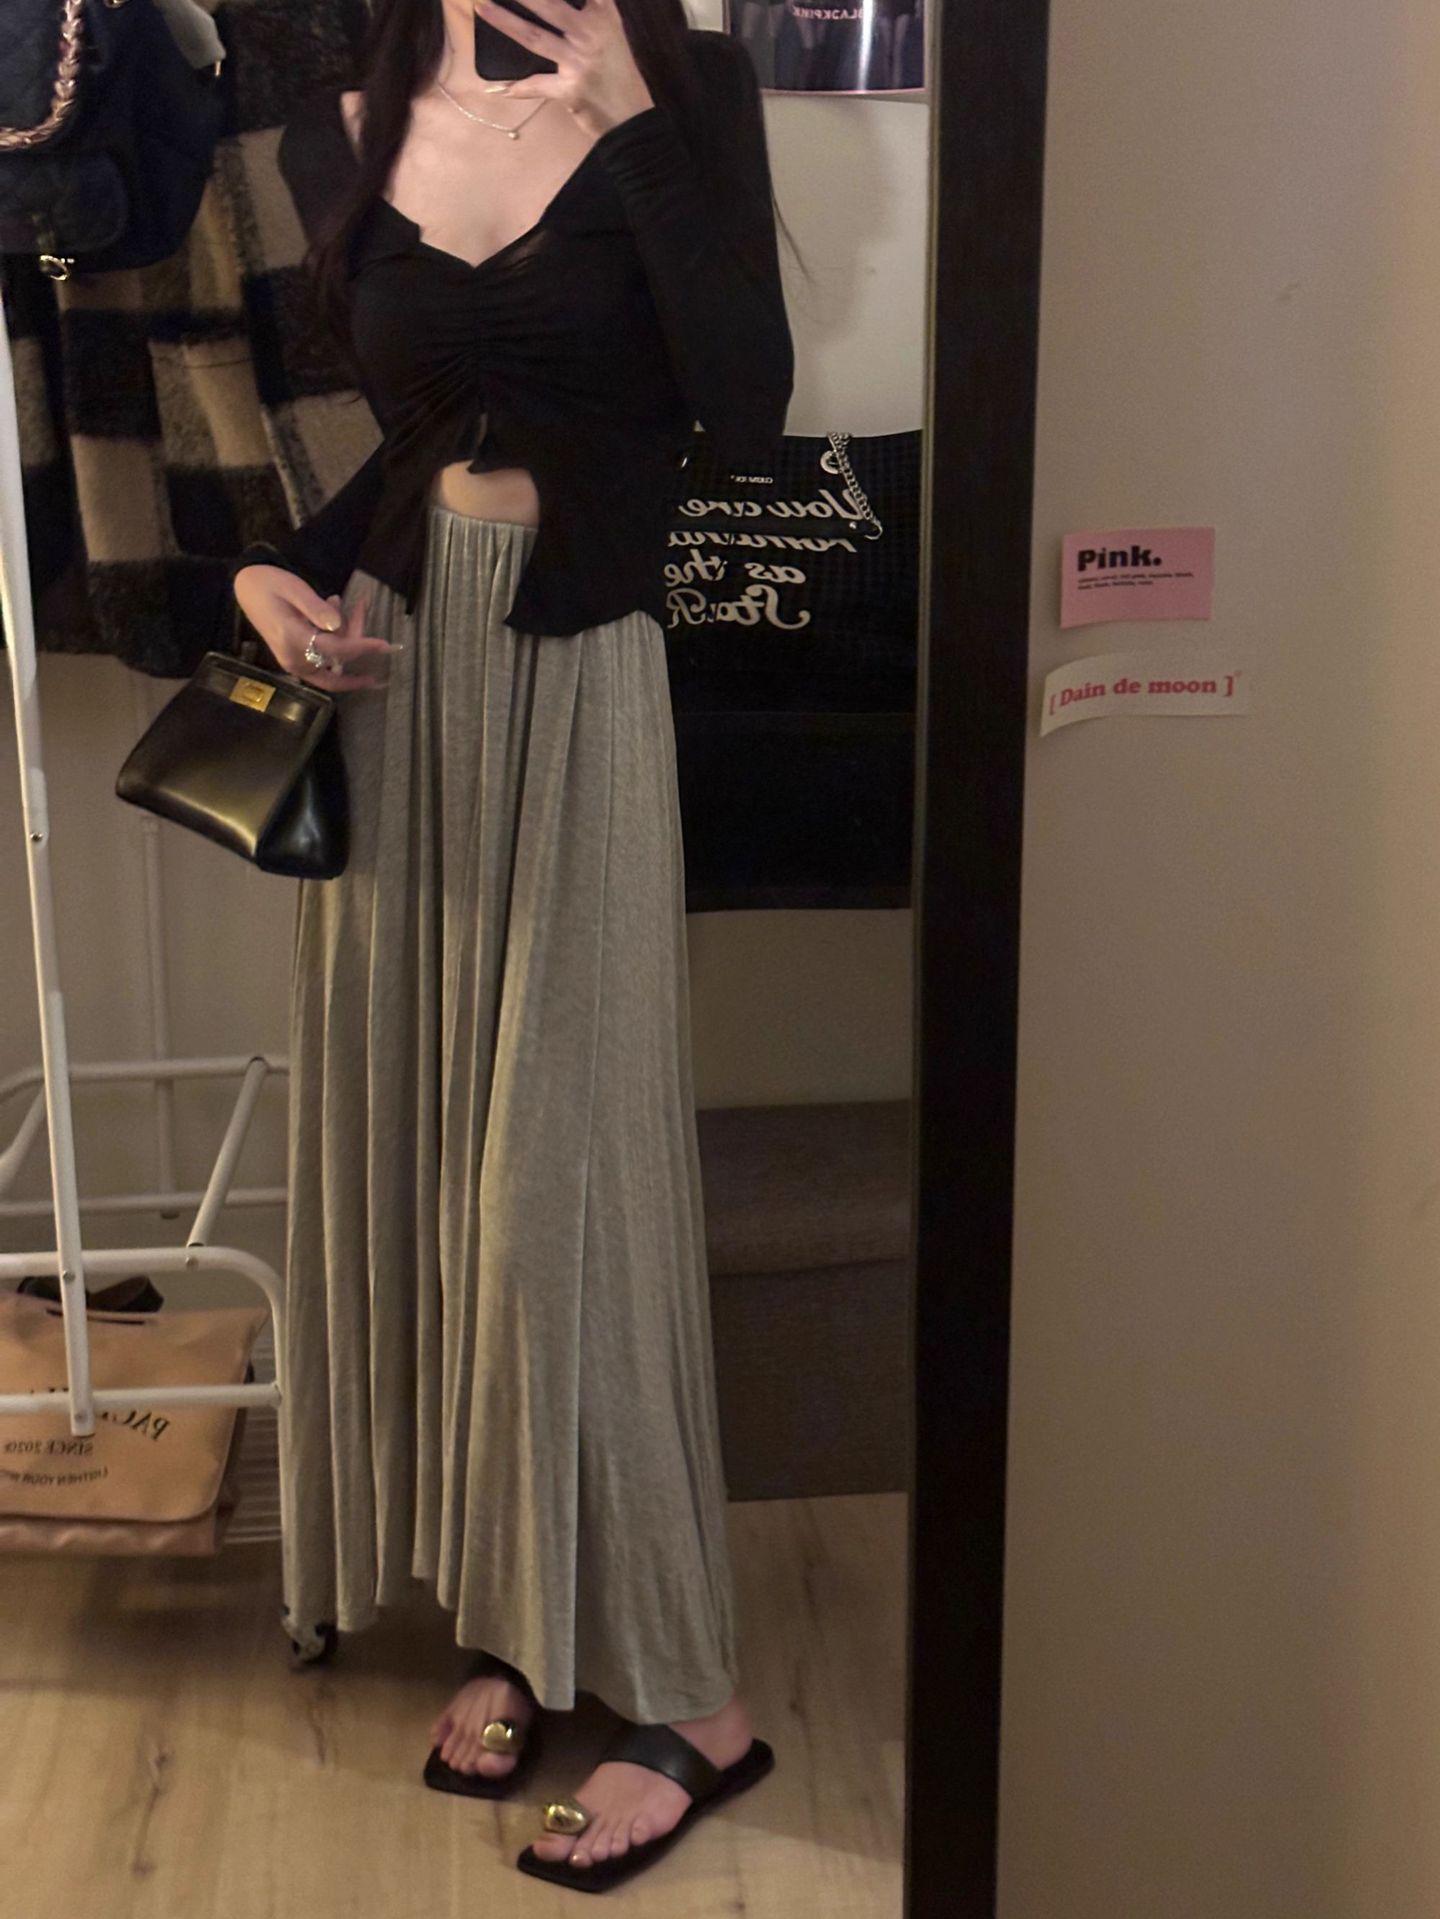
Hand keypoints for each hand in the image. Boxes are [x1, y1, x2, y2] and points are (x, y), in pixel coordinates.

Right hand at [233, 565, 397, 691]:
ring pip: (335, 662)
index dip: (362, 647)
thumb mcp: (294, 589)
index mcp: (292, 639)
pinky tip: (335, 609)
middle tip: (362, 603)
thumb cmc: (269, 584)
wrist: (245, 588)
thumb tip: (338, 625)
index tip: (386, 645)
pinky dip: (338, 640)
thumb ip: (316, 609)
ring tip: (347, 602)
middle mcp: (294, 659)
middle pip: (339, 660)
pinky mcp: (298, 661)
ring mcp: (295, 664)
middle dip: (357, 635)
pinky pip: (327, 660)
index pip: (335, 650)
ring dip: (348, 635)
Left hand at [474, 0, 653, 139]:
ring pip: (535, 37)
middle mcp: (591, 34)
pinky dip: (518, 88)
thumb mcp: (612, 33)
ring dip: (505, 21)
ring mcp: (579, 63)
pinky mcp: (570, 90)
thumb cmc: (620, 74)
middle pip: (550, 5)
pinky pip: (538, 86)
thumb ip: (593, 10)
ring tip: (481, 6)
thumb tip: (570, 3)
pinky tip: (499, 87)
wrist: (633, 120)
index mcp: (603, 16)